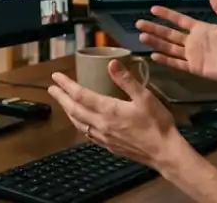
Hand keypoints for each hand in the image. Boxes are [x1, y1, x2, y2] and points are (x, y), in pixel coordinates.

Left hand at [47, 59, 180, 167]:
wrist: (164, 152)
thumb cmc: (157, 123)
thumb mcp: (145, 97)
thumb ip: (127, 80)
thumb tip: (111, 63)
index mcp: (109, 110)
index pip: (81, 95)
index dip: (67, 85)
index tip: (56, 77)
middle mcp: (101, 124)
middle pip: (74, 109)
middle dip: (62, 98)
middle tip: (51, 88)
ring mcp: (104, 137)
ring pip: (79, 123)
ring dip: (68, 111)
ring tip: (62, 102)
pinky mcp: (109, 146)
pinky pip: (87, 133)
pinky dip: (79, 124)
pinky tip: (80, 122)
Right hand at [137, 0, 216, 86]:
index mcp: (200, 29)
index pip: (179, 20)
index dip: (167, 15)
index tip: (153, 9)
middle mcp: (193, 41)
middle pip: (169, 34)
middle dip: (154, 28)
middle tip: (139, 23)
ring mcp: (193, 55)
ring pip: (169, 47)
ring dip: (156, 42)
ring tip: (142, 37)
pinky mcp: (195, 68)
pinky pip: (177, 63)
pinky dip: (166, 60)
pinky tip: (154, 55)